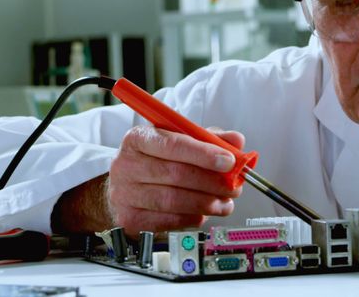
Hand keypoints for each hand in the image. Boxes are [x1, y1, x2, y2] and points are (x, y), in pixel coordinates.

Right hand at [107, 125, 244, 234]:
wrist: (123, 190)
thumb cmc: (154, 162)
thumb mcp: (178, 141)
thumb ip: (207, 138)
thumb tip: (235, 140)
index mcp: (138, 138)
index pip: (173, 144)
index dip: (204, 154)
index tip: (229, 161)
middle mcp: (127, 164)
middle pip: (176, 174)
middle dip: (212, 182)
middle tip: (233, 186)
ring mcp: (126, 194)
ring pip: (174, 200)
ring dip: (207, 203)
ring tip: (224, 202)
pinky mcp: (130, 218)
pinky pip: (169, 220)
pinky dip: (193, 217)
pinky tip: (204, 212)